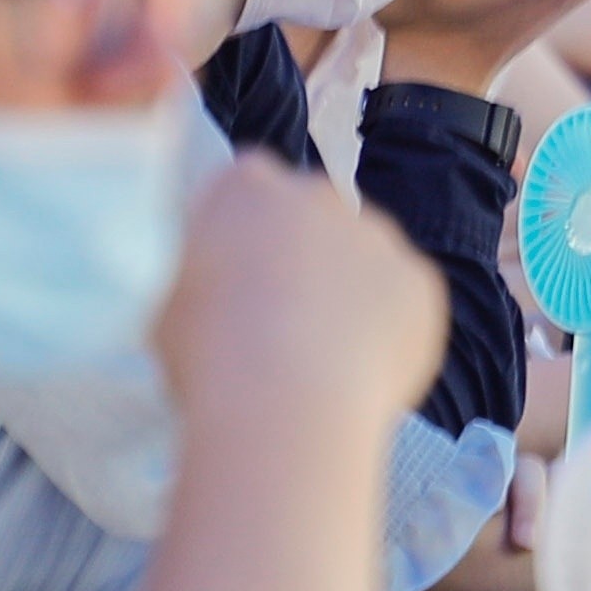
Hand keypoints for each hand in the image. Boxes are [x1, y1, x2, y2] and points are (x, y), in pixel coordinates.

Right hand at [155, 156, 444, 436]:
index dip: (241, 238)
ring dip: (349, 294)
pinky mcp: (421, 281)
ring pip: (363, 259)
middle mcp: (316, 194)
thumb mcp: (170, 301)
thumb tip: (218, 284)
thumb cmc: (209, 357)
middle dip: (301, 258)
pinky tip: (361, 374)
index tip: (236, 282)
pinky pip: (404, 303)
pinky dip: (389, 331)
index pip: (245, 192)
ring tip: (322, 361)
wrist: (287, 404)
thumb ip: (201, 273)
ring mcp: (377, 234)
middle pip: (311, 218)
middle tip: (282, 323)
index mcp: (244, 186)